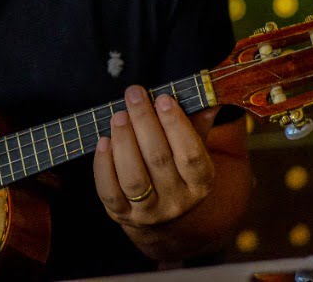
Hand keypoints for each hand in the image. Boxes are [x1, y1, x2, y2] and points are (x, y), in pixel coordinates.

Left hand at [93, 85, 217, 229]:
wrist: (160, 219)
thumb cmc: (176, 170)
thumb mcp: (193, 150)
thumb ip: (198, 124)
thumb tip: (208, 98)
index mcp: (200, 183)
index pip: (191, 153)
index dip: (176, 125)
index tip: (162, 98)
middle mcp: (177, 201)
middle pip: (159, 159)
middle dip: (144, 121)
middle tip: (134, 94)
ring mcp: (149, 211)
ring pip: (134, 178)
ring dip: (124, 142)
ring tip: (119, 116)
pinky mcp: (122, 215)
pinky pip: (110, 191)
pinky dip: (104, 165)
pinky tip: (103, 141)